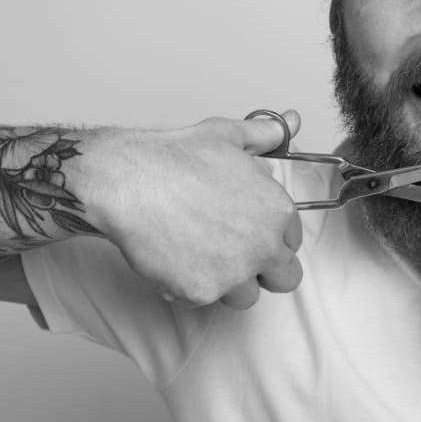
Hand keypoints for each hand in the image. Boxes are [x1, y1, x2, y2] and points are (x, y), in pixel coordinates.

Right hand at [70, 111, 303, 308]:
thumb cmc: (175, 156)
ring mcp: (234, 273)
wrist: (127, 181)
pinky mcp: (201, 292)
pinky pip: (203, 300)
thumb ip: (267, 134)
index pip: (292, 241)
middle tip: (232, 253)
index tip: (248, 231)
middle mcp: (264, 245)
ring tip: (198, 252)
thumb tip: (293, 120)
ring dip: (226, 282)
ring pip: (245, 296)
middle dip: (264, 271)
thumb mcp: (229, 134)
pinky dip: (188, 286)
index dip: (270, 237)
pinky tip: (172, 257)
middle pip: (284, 278)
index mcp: (278, 210)